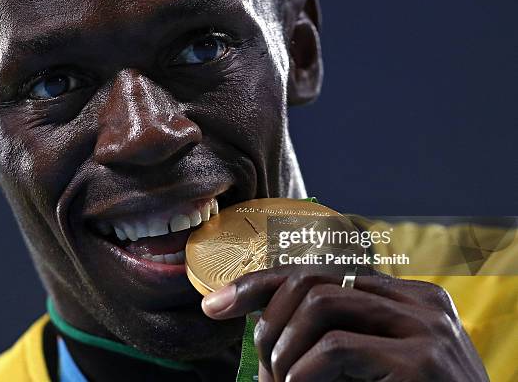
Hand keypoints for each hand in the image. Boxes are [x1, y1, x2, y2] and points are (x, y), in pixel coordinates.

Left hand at [201, 265, 487, 380]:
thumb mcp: (369, 366)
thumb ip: (332, 339)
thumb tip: (263, 325)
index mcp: (405, 298)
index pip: (320, 273)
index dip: (260, 283)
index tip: (216, 303)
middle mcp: (419, 301)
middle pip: (314, 280)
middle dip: (269, 318)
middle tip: (263, 366)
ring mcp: (426, 327)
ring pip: (320, 303)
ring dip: (284, 348)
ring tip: (283, 381)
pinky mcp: (423, 362)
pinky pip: (335, 349)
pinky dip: (302, 374)